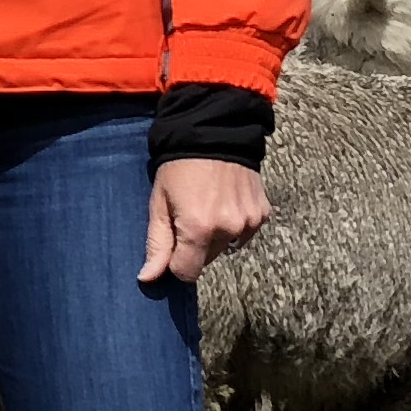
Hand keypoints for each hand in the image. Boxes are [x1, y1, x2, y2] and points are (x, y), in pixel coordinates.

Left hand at [142, 158, 268, 286]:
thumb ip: (157, 244)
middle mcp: (228, 229)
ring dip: (215, 237)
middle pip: (206, 260)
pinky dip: (234, 224)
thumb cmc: (179, 166)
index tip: (172, 244)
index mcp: (199, 228)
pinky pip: (244, 233)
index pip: (187, 273)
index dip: (175, 263)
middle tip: (188, 215)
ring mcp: (249, 221)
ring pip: (226, 247)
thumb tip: (149, 279)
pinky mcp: (262, 213)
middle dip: (194, 247)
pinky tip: (225, 201)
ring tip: (207, 205)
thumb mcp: (159, 203)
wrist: (215, 131)